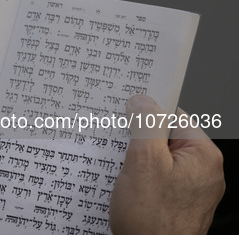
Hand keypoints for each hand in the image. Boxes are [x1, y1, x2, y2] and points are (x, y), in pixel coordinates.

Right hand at [110, 95, 224, 234]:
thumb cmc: (152, 221)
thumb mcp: (143, 162)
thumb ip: (145, 125)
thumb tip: (143, 101)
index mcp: (204, 156)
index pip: (175, 116)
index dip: (149, 111)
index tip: (128, 110)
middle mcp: (202, 172)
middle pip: (166, 137)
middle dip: (140, 138)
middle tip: (120, 143)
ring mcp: (190, 189)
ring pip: (159, 158)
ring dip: (137, 159)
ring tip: (122, 168)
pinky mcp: (176, 202)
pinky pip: (157, 177)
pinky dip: (140, 176)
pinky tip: (126, 183)